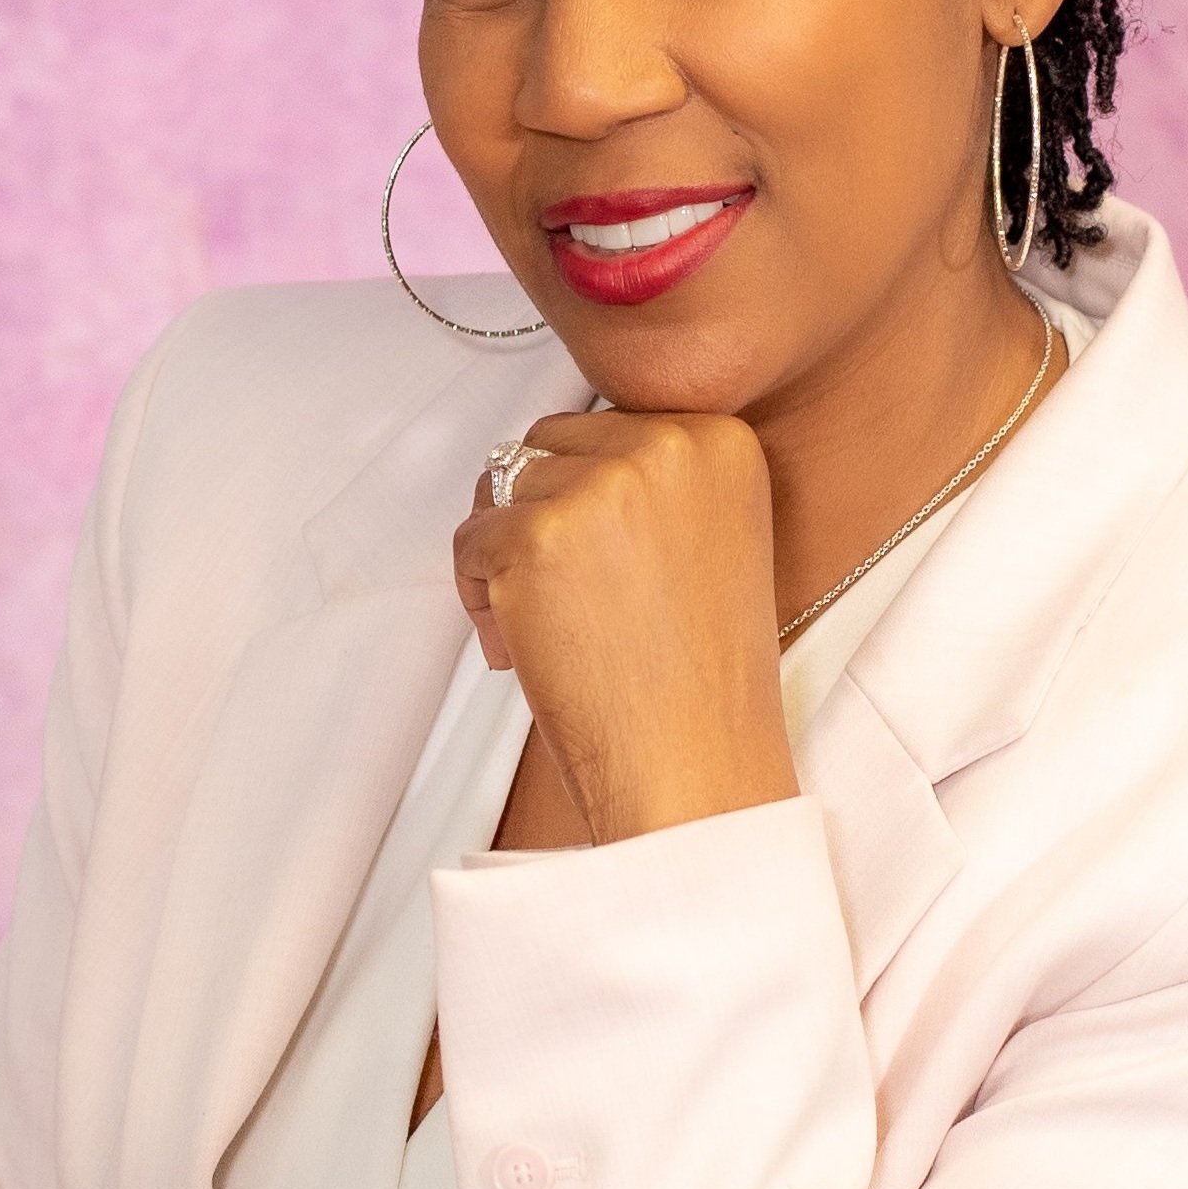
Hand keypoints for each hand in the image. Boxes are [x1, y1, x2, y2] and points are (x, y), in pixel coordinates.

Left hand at [453, 411, 800, 844]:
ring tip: (541, 626)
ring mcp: (599, 486)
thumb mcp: (711, 538)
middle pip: (550, 443)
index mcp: (718, 439)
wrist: (696, 760)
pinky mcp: (537, 534)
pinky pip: (469, 539)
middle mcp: (666, 446)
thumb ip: (654, 483)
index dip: (584, 496)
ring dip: (502, 554)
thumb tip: (554, 457)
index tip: (598, 562)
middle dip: (536, 512)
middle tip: (559, 595)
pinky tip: (521, 645)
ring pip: (503, 486)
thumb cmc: (699, 675)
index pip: (608, 428)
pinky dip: (476, 592)